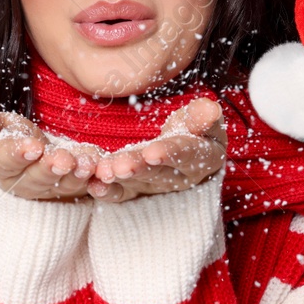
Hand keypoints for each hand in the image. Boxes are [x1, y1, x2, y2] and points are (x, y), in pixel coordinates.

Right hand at [0, 103, 99, 200]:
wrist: (26, 150)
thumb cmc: (4, 134)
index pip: (2, 161)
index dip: (16, 154)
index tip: (33, 146)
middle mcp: (18, 184)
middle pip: (34, 179)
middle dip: (49, 169)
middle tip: (63, 160)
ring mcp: (46, 190)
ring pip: (62, 185)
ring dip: (75, 175)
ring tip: (87, 163)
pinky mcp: (70, 189)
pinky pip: (84, 185)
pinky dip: (94, 178)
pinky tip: (102, 167)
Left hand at [89, 97, 225, 202]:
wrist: (179, 147)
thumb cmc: (193, 128)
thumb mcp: (201, 119)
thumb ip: (203, 116)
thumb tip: (210, 109)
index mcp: (204, 157)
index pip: (189, 154)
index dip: (171, 153)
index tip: (153, 152)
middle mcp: (180, 177)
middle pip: (159, 172)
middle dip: (138, 168)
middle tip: (120, 167)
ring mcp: (155, 187)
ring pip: (137, 183)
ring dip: (119, 179)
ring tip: (103, 172)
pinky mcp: (135, 192)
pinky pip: (120, 194)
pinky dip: (106, 192)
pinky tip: (93, 186)